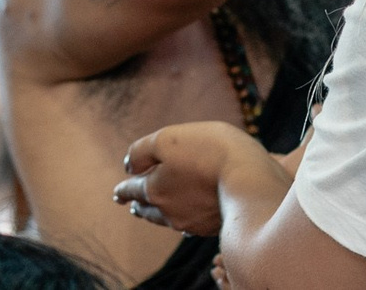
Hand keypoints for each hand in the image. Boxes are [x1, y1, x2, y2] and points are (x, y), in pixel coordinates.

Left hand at [114, 121, 257, 235]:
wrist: (249, 179)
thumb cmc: (208, 151)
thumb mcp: (168, 138)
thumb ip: (142, 151)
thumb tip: (128, 165)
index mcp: (154, 189)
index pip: (132, 190)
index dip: (123, 190)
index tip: (117, 194)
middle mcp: (168, 210)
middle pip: (147, 209)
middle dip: (138, 205)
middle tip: (132, 205)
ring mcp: (191, 222)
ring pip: (167, 220)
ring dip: (157, 214)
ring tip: (153, 212)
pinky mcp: (212, 226)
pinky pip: (189, 226)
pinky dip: (182, 220)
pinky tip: (185, 221)